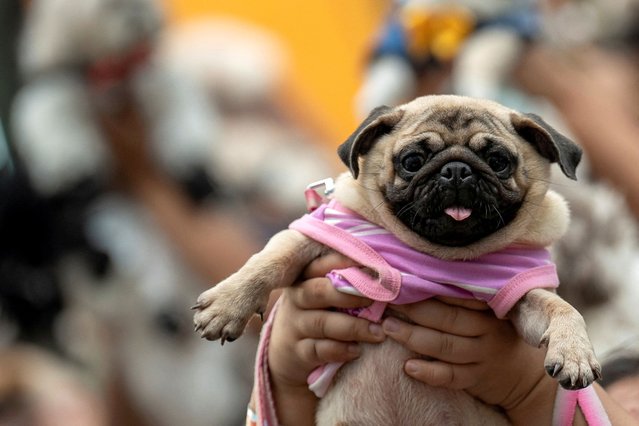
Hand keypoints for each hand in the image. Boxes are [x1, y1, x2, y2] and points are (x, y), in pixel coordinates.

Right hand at [267, 253, 385, 422]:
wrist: (288, 352)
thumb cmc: (319, 314)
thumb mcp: (326, 295)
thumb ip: (346, 283)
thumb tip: (385, 272)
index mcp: (305, 277)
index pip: (322, 264)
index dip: (345, 262)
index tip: (373, 264)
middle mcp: (297, 298)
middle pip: (319, 291)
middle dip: (350, 294)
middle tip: (376, 299)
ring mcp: (295, 326)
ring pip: (322, 323)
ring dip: (353, 327)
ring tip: (378, 332)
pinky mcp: (298, 352)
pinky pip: (319, 350)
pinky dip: (340, 350)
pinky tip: (357, 351)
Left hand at [382, 297, 555, 422]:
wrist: (523, 373)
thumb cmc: (493, 333)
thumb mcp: (486, 312)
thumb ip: (461, 298)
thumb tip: (418, 276)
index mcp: (487, 309)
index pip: (457, 295)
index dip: (429, 289)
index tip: (403, 281)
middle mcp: (486, 331)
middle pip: (448, 319)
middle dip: (416, 311)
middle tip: (389, 304)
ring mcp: (482, 356)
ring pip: (446, 347)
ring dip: (414, 338)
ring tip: (389, 328)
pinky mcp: (476, 379)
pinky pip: (451, 377)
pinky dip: (429, 372)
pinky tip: (409, 366)